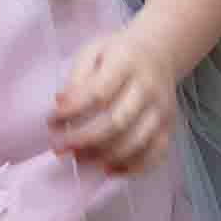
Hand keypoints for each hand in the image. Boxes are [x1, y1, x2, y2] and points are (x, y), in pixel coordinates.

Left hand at [48, 26, 177, 174]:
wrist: (159, 52)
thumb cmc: (118, 52)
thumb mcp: (92, 50)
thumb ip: (77, 76)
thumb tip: (61, 102)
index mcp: (126, 62)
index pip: (98, 93)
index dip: (72, 110)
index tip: (51, 120)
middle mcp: (148, 87)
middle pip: (117, 122)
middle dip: (84, 139)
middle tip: (59, 147)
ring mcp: (161, 110)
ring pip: (136, 142)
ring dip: (104, 156)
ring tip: (78, 159)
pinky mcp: (169, 127)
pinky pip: (155, 153)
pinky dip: (132, 167)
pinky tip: (108, 169)